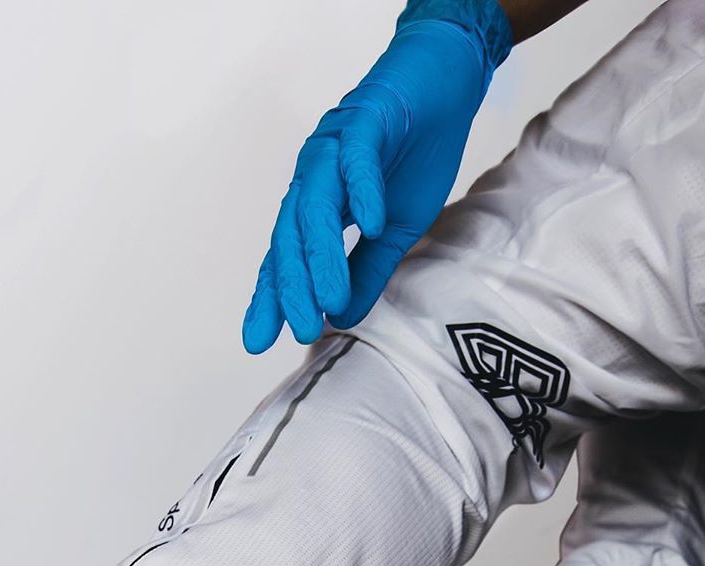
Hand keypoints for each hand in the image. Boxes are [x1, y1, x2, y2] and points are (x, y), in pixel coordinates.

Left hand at [243, 3, 511, 352]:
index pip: (286, 259)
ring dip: (322, 256)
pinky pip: (356, 159)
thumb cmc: (415, 155)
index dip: (271, 298)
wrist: (445, 84)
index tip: (259, 341)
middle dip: (294, 288)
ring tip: (330, 298)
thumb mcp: (395, 230)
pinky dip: (362, 192)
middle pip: (292, 239)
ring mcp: (334, 149)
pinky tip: (368, 224)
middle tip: (302, 330)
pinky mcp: (364, 120)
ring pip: (316, 207)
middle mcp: (314, 179)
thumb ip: (367, 272)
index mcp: (315, 207)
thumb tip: (343, 318)